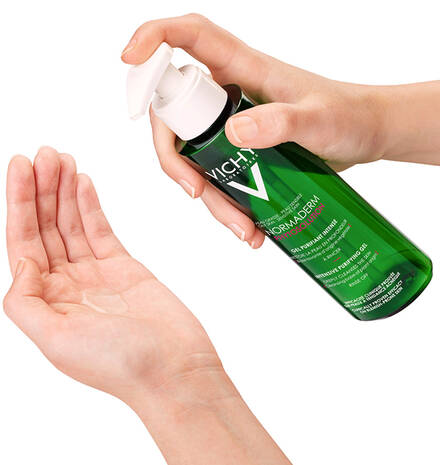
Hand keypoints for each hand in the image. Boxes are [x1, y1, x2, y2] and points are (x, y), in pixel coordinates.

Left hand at [4, 146, 291, 464]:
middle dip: (41, 189)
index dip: (19, 204)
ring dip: (64, 191)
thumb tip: (21, 261)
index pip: (24, 242)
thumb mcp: (57, 341)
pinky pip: (101, 230)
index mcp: (46, 301)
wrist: (175, 369)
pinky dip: (90, 206)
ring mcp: (96, 274)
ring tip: (60, 159)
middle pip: (46, 227)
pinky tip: (83, 183)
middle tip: (43, 154)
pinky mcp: (125, 268)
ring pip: (72, 224)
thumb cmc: (121, 365)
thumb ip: (28, 302)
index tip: (21, 168)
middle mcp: (67, 285)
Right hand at [121, 14, 385, 248]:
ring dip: (208, 197)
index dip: (152, 41)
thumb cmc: (349, 116)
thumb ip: (281, 122)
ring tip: (243, 229)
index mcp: (243, 68)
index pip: (187, 38)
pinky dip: (226, 204)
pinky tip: (250, 229)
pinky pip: (216, 175)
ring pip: (194, 156)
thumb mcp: (320, 120)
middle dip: (175, 159)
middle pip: (173, 115)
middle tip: (196, 193)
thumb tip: (232, 134)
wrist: (366, 134)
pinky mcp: (241, 150)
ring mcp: (232, 123)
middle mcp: (229, 93)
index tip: (128, 61)